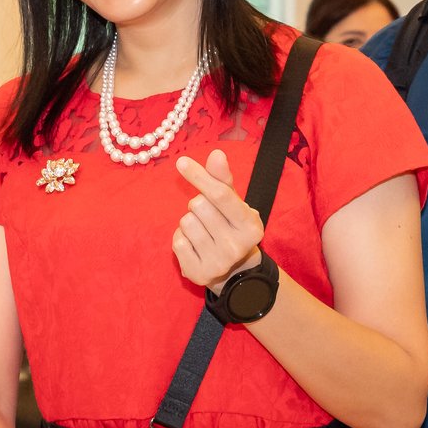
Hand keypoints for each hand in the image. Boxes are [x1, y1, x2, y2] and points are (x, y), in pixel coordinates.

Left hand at [172, 150, 265, 290]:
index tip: (181, 162)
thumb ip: (223, 179)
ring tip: (202, 231)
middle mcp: (236, 246)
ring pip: (186, 222)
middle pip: (199, 205)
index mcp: (250, 225)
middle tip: (208, 217)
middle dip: (198, 204)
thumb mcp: (233, 203)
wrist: (232, 271)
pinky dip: (181, 238)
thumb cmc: (230, 226)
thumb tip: (216, 153)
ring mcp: (218, 262)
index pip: (220, 195)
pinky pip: (177, 241)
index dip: (200, 176)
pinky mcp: (198, 273)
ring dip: (188, 221)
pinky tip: (194, 245)